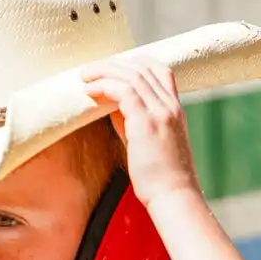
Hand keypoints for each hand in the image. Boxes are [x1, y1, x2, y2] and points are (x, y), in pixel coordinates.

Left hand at [82, 57, 199, 207]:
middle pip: (143, 68)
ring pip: (132, 76)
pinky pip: (124, 91)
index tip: (113, 68)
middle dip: (113, 65)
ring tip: (85, 76)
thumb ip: (132, 123)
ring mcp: (161, 112)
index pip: (161, 71)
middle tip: (90, 70)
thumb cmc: (161, 178)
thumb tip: (112, 108)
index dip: (137, 63)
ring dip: (105, 72)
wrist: (174, 196)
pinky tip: (90, 90)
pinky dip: (105, 86)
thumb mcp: (147, 144)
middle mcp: (170, 107)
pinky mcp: (147, 122)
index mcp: (175, 110)